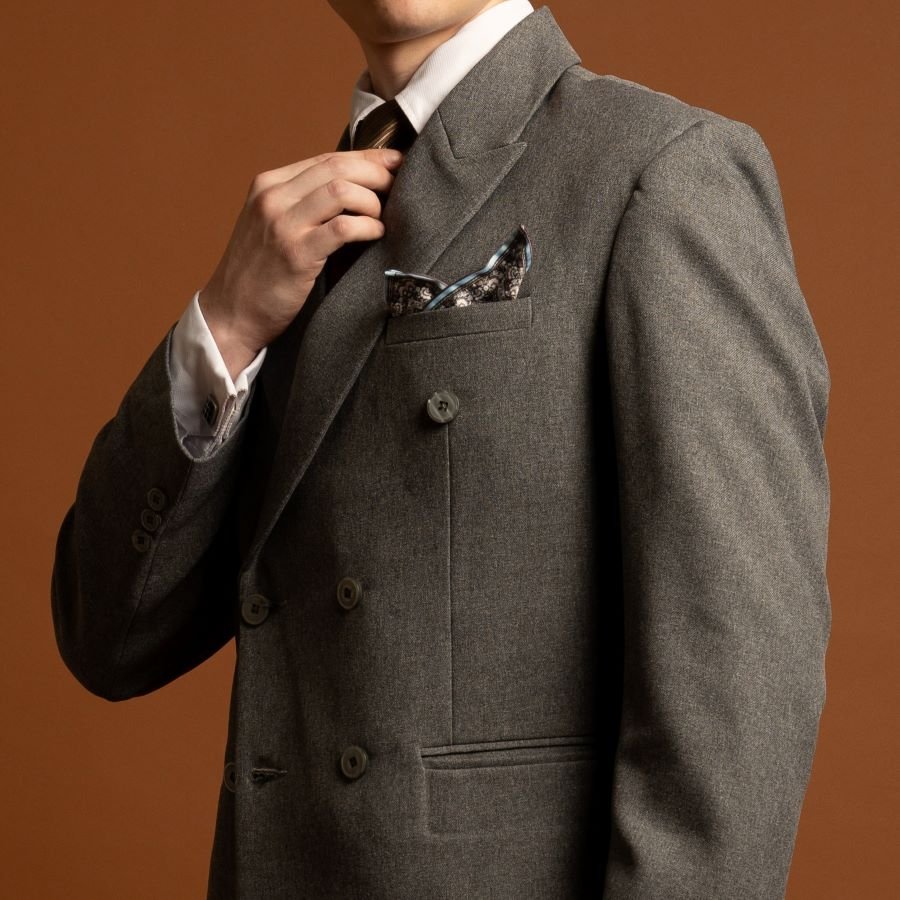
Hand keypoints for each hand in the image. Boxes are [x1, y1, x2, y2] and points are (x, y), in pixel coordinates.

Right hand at [198, 147, 404, 378]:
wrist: (231, 314)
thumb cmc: (260, 274)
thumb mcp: (273, 225)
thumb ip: (304, 204)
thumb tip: (355, 189)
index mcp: (268, 184)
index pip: (327, 158)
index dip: (367, 158)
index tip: (395, 162)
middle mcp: (273, 197)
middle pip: (338, 167)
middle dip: (377, 173)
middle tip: (400, 186)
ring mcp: (282, 224)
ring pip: (342, 190)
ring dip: (373, 201)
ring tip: (383, 218)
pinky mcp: (295, 253)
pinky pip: (343, 227)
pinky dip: (367, 227)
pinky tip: (376, 235)